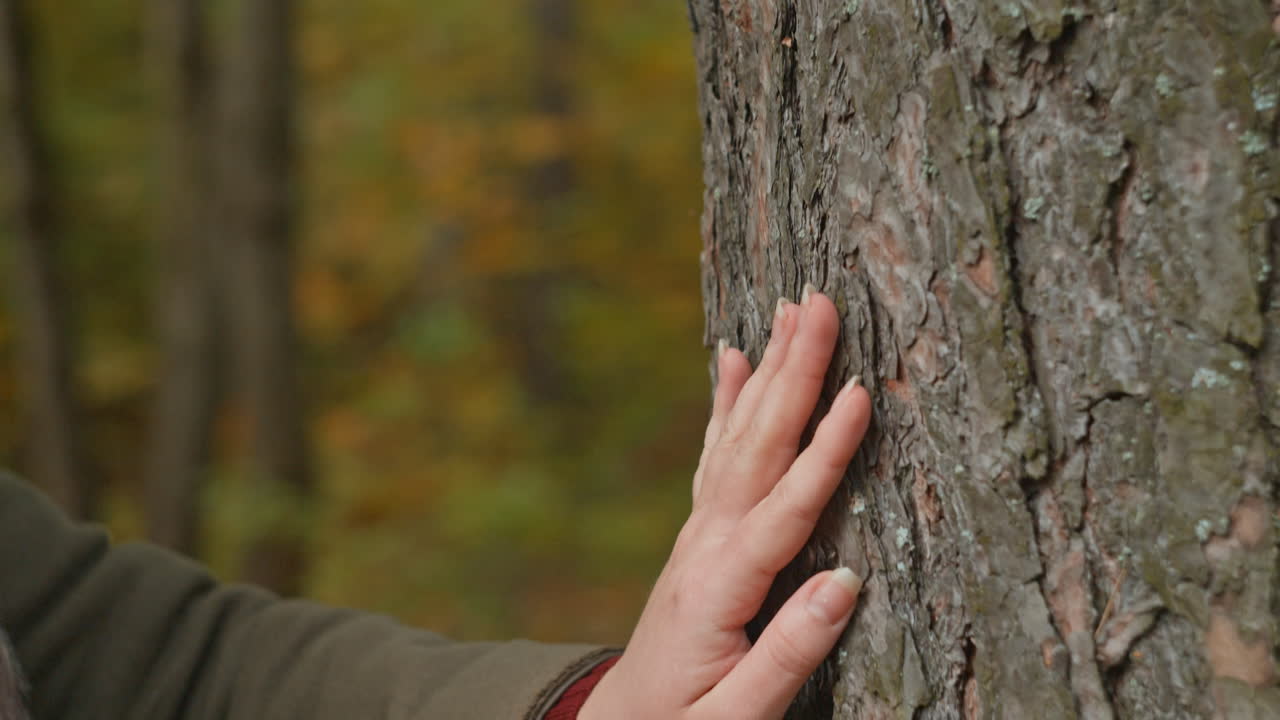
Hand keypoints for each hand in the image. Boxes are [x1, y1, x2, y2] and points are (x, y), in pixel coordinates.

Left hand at [580, 287, 871, 718]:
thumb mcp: (738, 716)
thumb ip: (790, 652)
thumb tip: (846, 581)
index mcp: (722, 586)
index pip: (787, 507)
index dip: (827, 450)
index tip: (862, 391)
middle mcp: (706, 544)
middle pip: (758, 445)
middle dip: (795, 372)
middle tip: (821, 305)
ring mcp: (698, 532)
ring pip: (740, 436)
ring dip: (769, 370)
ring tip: (791, 310)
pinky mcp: (699, 533)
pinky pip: (715, 453)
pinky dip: (726, 403)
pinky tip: (733, 358)